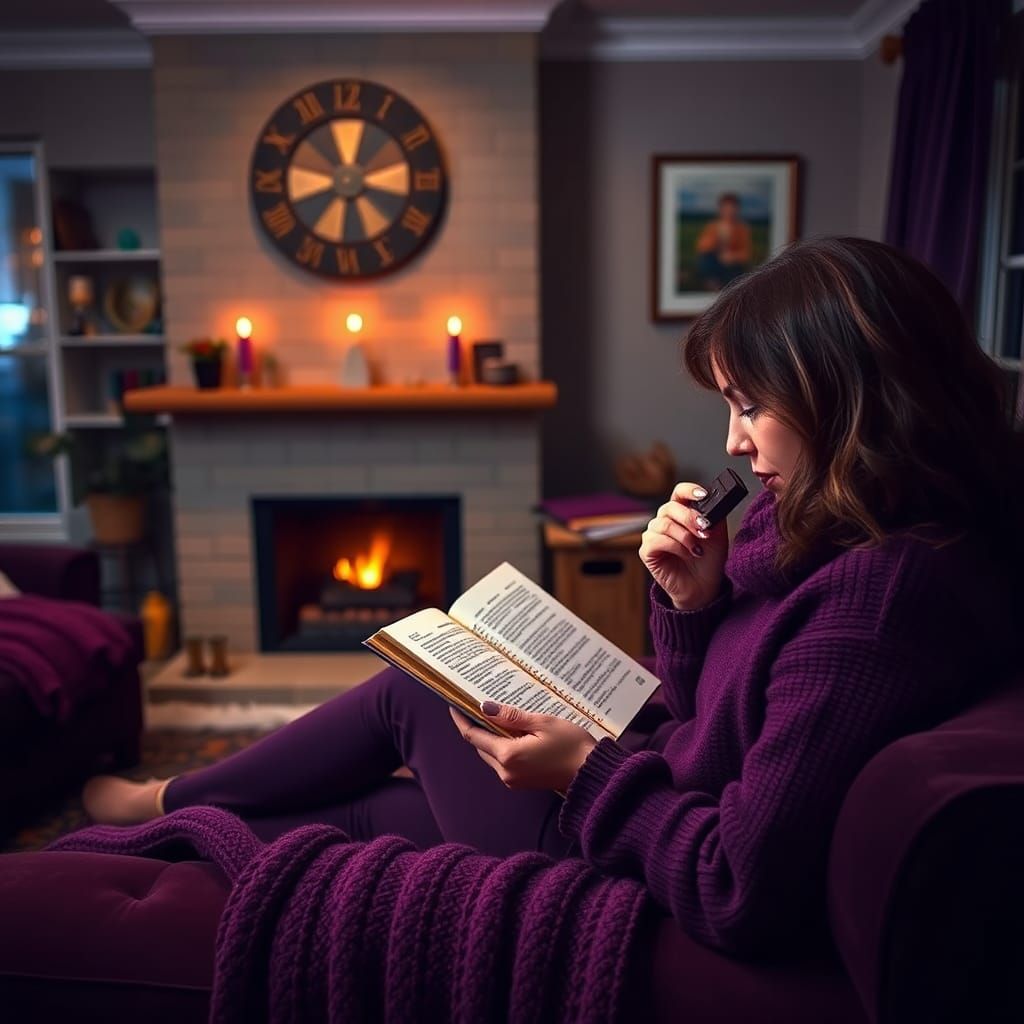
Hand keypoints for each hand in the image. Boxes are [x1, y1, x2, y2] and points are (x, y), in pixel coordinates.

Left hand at [449, 702, 597, 792]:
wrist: (591, 773)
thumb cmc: (571, 746)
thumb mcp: (542, 723)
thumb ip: (511, 717)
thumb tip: (485, 707)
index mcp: (507, 756)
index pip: (473, 736)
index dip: (461, 720)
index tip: (454, 705)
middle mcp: (505, 771)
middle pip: (480, 746)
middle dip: (477, 726)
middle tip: (476, 704)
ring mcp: (513, 780)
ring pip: (491, 754)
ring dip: (490, 737)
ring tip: (496, 715)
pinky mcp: (522, 782)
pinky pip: (503, 762)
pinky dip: (502, 746)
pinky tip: (511, 732)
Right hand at [639, 481, 728, 610]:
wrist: (703, 586)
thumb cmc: (708, 561)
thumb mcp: (717, 534)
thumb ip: (714, 516)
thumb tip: (714, 503)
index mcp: (681, 513)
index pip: (679, 492)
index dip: (689, 490)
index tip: (703, 495)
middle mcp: (664, 520)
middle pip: (670, 507)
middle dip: (689, 518)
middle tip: (704, 530)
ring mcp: (653, 535)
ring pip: (664, 524)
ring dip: (684, 536)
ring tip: (697, 549)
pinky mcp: (647, 551)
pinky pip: (657, 540)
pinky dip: (675, 547)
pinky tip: (686, 555)